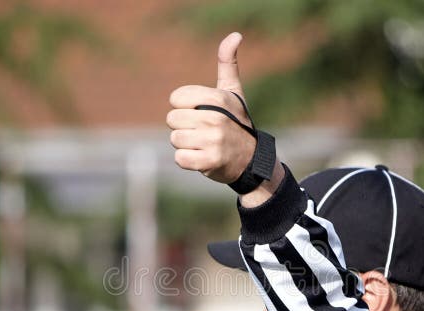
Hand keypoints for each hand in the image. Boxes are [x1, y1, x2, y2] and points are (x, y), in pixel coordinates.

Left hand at [166, 32, 255, 183]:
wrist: (251, 159)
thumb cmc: (236, 122)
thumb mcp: (233, 92)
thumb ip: (228, 63)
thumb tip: (235, 35)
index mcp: (218, 98)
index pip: (176, 98)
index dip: (184, 107)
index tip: (200, 112)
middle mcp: (216, 118)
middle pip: (172, 120)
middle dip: (184, 127)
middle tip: (203, 132)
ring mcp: (213, 141)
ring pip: (175, 139)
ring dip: (186, 145)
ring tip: (204, 144)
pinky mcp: (209, 162)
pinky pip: (180, 159)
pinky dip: (188, 161)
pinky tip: (203, 158)